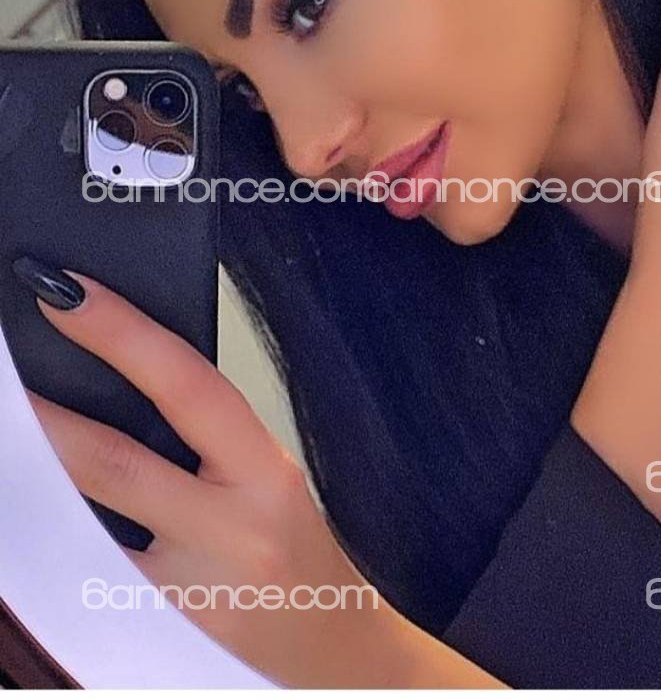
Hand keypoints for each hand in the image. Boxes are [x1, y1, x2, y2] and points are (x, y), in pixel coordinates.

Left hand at [24, 271, 404, 687]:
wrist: (337, 659)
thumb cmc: (302, 560)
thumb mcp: (271, 486)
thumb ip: (208, 445)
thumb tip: (117, 389)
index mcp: (268, 475)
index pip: (191, 387)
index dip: (126, 333)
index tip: (70, 292)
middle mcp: (231, 532)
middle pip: (114, 463)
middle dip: (40, 413)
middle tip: (0, 367)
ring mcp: (188, 595)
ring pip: (78, 533)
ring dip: (24, 484)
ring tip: (5, 440)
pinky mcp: (153, 642)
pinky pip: (80, 589)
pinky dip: (45, 552)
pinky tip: (26, 526)